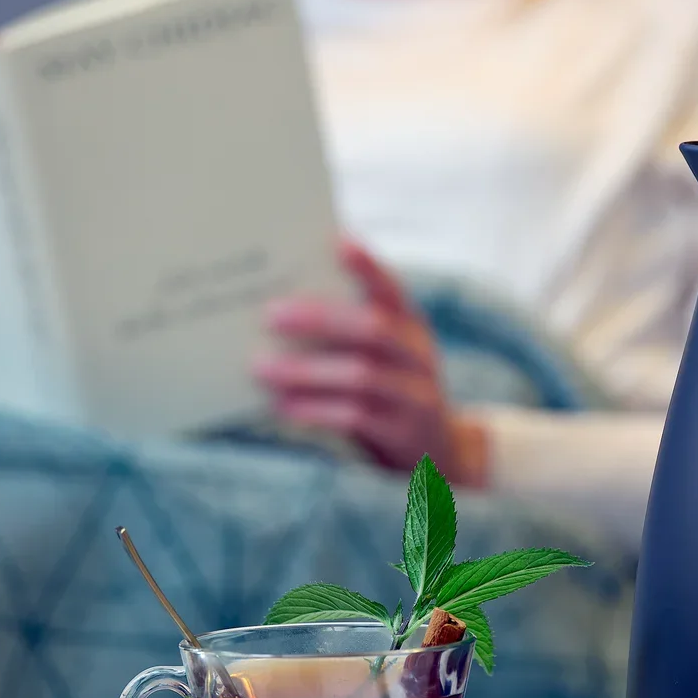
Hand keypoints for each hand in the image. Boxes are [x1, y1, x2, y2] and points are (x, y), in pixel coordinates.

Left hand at [256, 239, 489, 486]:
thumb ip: (346, 333)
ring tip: (260, 367)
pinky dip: (316, 409)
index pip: (391, 288)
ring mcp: (416, 395)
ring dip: (306, 370)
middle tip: (269, 314)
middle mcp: (418, 355)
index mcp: (410, 325)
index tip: (337, 243)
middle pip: (373, 328)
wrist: (437, 454)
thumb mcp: (380, 357)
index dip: (368, 266)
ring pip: (362, 375)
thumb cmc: (387, 393)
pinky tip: (282, 406)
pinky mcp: (404, 433)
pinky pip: (357, 417)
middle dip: (319, 318)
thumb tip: (276, 309)